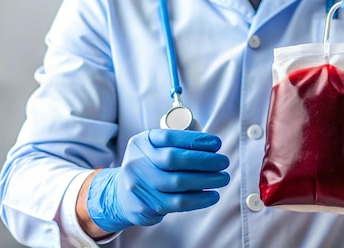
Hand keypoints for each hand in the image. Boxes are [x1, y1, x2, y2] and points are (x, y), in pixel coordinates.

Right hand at [87, 129, 229, 232]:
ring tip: (223, 178)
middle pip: (175, 159)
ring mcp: (139, 185)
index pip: (170, 137)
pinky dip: (199, 199)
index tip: (216, 143)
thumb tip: (212, 147)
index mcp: (142, 142)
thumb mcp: (154, 148)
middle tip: (223, 161)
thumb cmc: (149, 166)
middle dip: (205, 160)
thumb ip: (176, 144)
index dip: (196, 140)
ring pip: (178, 182)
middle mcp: (137, 162)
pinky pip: (177, 203)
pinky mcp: (146, 206)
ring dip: (206, 180)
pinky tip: (212, 195)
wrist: (120, 195)